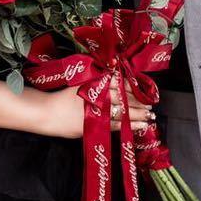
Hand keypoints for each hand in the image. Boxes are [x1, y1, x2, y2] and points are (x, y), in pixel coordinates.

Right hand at [40, 81, 154, 139]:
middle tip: (151, 104)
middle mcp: (99, 98)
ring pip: (124, 113)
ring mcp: (98, 113)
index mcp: (96, 85)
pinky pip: (117, 126)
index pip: (120, 85)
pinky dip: (130, 126)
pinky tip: (141, 126)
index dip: (133, 88)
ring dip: (139, 114)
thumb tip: (115, 73)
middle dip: (139, 102)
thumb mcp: (81, 83)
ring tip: (150, 116)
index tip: (144, 90)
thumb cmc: (63, 97)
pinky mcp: (96, 126)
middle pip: (124, 99)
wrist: (48, 113)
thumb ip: (98, 79)